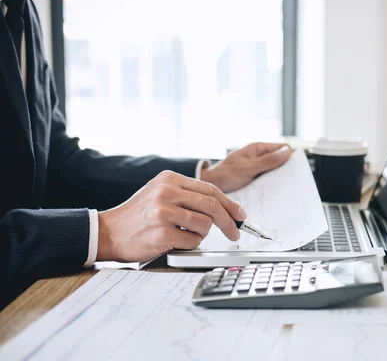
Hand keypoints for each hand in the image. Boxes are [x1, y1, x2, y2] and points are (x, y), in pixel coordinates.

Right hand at [97, 170, 245, 261]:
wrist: (108, 232)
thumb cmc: (137, 216)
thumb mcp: (160, 193)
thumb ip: (187, 196)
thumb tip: (223, 207)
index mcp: (170, 179)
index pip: (210, 190)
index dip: (230, 204)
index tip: (240, 215)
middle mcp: (167, 191)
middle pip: (212, 206)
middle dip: (229, 222)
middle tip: (235, 233)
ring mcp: (163, 212)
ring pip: (205, 224)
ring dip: (202, 235)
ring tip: (185, 235)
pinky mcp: (161, 232)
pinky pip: (193, 241)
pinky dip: (190, 245)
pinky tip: (174, 242)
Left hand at [202, 142, 292, 192]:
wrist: (211, 186)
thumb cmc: (225, 174)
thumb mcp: (248, 168)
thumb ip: (268, 161)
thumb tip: (287, 151)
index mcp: (258, 149)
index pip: (282, 148)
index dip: (291, 156)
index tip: (299, 167)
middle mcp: (259, 157)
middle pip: (280, 161)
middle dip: (286, 170)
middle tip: (294, 181)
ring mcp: (257, 168)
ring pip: (275, 172)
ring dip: (279, 180)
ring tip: (286, 189)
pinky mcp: (255, 179)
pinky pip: (267, 181)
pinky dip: (271, 186)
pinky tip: (275, 194)